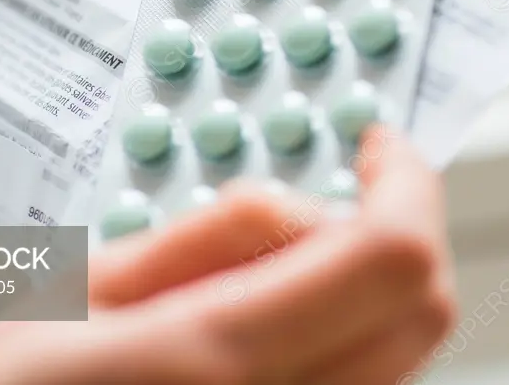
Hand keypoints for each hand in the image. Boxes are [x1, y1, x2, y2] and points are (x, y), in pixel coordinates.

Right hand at [0, 129, 456, 384]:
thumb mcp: (85, 293)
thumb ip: (208, 240)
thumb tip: (301, 207)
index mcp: (216, 356)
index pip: (391, 256)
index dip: (407, 182)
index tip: (377, 147)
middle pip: (422, 309)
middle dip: (398, 227)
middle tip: (343, 190)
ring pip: (399, 348)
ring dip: (367, 282)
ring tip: (270, 267)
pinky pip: (359, 382)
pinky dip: (344, 329)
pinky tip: (272, 313)